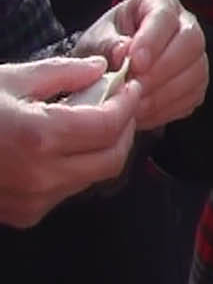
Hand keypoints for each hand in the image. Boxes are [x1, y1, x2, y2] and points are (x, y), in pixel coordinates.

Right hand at [0, 55, 141, 225]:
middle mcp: (41, 176)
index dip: (127, 104)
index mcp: (39, 138)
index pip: (109, 126)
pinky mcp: (23, 215)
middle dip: (124, 129)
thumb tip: (101, 68)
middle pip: (112, 158)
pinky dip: (77, 168)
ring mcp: (33, 201)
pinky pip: (67, 191)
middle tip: (121, 104)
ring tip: (93, 121)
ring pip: (92, 177)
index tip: (131, 86)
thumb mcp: (11, 80)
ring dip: (102, 149)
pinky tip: (64, 146)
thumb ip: (63, 73)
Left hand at [77, 0, 207, 129]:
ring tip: (133, 104)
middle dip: (162, 69)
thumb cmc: (103, 47)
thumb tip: (123, 51)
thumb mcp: (95, 41)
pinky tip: (143, 112)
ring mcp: (196, 55)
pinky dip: (167, 108)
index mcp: (159, 3)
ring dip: (163, 93)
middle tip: (134, 86)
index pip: (165, 17)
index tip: (134, 62)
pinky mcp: (197, 82)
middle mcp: (185, 25)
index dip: (152, 40)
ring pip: (196, 72)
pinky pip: (192, 96)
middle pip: (191, 43)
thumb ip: (107, 44)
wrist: (108, 69)